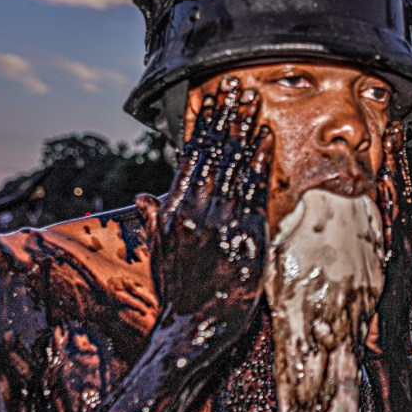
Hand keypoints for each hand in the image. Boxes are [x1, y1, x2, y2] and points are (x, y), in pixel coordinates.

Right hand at [140, 80, 272, 324]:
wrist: (196, 326)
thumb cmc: (180, 292)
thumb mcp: (160, 253)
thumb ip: (155, 220)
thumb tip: (144, 196)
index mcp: (174, 209)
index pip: (189, 155)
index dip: (203, 124)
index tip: (211, 98)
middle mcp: (196, 209)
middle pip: (214, 151)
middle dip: (227, 115)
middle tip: (237, 85)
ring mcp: (222, 220)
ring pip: (235, 163)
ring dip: (246, 129)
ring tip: (254, 101)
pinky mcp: (247, 233)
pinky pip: (257, 189)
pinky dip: (261, 160)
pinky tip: (267, 137)